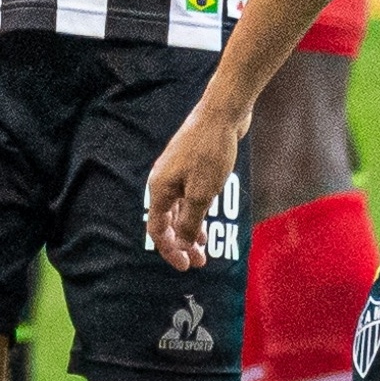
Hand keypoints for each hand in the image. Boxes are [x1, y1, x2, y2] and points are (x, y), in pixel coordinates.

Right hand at [143, 101, 245, 271]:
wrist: (222, 113)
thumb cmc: (211, 152)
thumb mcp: (202, 194)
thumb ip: (189, 222)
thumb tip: (179, 246)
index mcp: (160, 188)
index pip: (157, 229)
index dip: (169, 250)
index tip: (185, 266)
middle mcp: (164, 181)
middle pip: (167, 221)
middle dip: (181, 244)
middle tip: (199, 261)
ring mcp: (177, 171)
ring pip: (179, 208)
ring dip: (190, 229)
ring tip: (204, 247)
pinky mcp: (191, 165)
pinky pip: (189, 196)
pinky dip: (196, 211)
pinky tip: (208, 218)